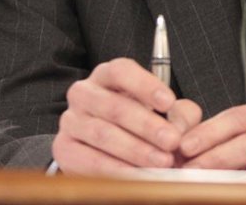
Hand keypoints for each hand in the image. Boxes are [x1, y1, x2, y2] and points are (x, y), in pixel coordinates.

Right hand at [51, 57, 202, 175]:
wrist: (102, 146)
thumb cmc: (138, 121)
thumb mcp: (161, 111)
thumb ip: (178, 113)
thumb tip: (181, 127)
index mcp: (106, 75)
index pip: (122, 71)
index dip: (146, 86)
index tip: (169, 102)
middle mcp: (84, 93)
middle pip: (114, 106)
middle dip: (147, 126)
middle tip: (172, 141)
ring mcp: (71, 121)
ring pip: (103, 134)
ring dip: (135, 150)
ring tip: (162, 161)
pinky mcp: (64, 148)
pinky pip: (89, 160)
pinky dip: (116, 169)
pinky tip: (138, 175)